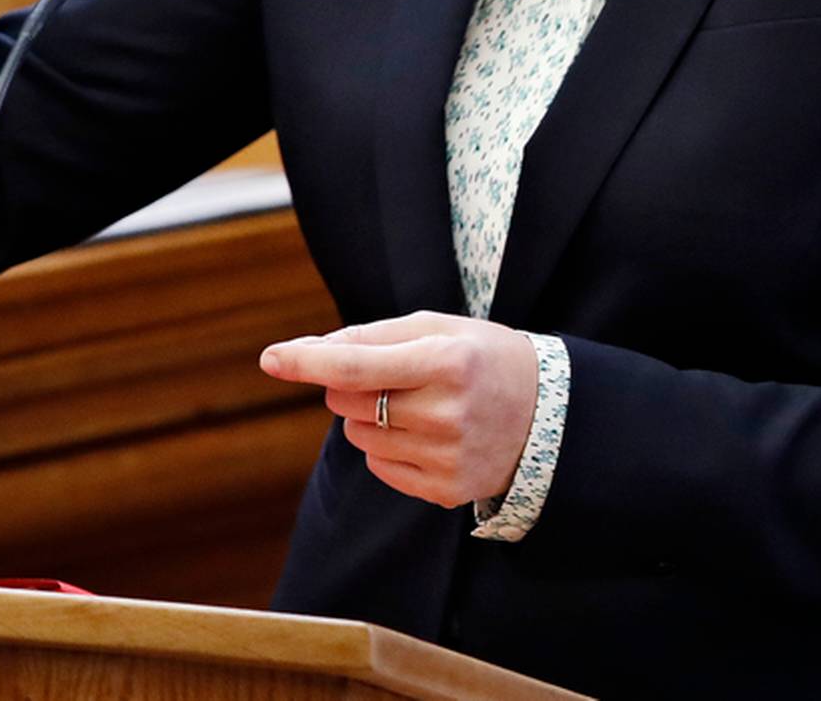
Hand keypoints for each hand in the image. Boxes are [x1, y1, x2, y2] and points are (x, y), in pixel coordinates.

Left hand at [258, 311, 538, 508]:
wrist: (549, 414)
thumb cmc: (483, 358)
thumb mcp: (440, 329)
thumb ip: (373, 336)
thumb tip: (309, 352)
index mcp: (446, 361)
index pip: (357, 366)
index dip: (308, 361)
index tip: (271, 358)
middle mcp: (446, 413)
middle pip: (348, 400)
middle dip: (347, 384)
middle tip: (390, 375)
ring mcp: (446, 457)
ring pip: (358, 435)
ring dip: (370, 416)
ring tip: (417, 406)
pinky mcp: (445, 490)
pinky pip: (378, 466)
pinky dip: (386, 447)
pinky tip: (425, 435)